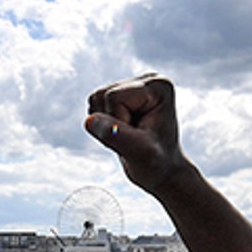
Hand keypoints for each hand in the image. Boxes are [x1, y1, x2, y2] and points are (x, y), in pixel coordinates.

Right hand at [86, 75, 189, 195]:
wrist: (161, 171)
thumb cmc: (157, 164)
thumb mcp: (139, 153)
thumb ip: (116, 136)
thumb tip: (90, 121)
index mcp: (159, 86)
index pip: (114, 97)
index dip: (118, 122)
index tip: (139, 136)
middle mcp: (148, 79)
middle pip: (103, 95)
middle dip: (111, 124)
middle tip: (133, 139)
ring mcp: (134, 85)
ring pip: (95, 99)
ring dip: (105, 125)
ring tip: (129, 136)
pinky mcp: (122, 94)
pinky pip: (94, 105)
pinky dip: (102, 124)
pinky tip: (123, 132)